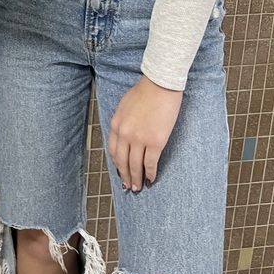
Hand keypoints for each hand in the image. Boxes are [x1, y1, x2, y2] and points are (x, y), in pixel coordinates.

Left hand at [108, 75, 182, 191]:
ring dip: (137, 179)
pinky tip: (152, 178)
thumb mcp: (125, 107)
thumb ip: (122, 123)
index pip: (113, 151)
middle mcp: (125, 134)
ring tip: (138, 187)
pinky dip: (151, 173)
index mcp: (116, 125)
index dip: (117, 164)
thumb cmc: (145, 92)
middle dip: (126, 176)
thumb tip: (125, 137)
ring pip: (135, 165)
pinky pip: (150, 163)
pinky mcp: (155, 142)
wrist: (160, 85)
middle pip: (122, 162)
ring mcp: (139, 139)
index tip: (120, 172)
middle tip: (128, 186)